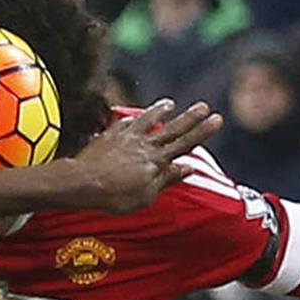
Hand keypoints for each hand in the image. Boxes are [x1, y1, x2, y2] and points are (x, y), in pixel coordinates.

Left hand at [57, 98, 222, 213]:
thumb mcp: (145, 196)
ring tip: (170, 103)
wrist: (81, 183)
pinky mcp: (108, 136)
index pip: (185, 144)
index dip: (202, 131)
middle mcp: (143, 145)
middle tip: (205, 106)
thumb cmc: (113, 196)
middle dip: (190, 117)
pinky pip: (123, 124)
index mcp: (156, 161)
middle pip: (172, 129)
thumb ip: (166, 180)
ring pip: (147, 120)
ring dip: (160, 111)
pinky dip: (132, 119)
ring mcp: (125, 138)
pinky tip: (135, 116)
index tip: (217, 119)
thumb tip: (187, 168)